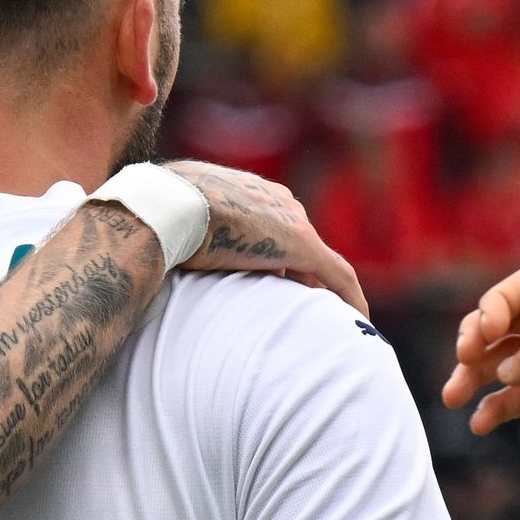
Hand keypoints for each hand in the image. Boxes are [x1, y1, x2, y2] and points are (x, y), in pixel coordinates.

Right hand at [161, 160, 369, 313]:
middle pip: (300, 249)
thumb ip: (191, 242)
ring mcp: (292, 222)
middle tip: (308, 317)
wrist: (168, 206)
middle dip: (305, 282)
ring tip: (330, 325)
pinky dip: (350, 300)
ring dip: (324, 295)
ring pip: (319, 264)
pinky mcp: (302, 244)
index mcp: (249, 195)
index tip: (276, 294)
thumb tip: (181, 266)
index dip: (278, 266)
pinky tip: (360, 323)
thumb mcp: (178, 229)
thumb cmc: (159, 217)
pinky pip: (337, 276)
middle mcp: (278, 202)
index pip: (274, 234)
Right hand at [443, 268, 519, 459]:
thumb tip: (503, 367)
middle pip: (508, 323)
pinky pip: (519, 397)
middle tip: (462, 361)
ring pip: (507, 361)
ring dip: (475, 376)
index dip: (496, 305)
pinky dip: (497, 407)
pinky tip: (481, 424)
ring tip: (452, 398)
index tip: (482, 335)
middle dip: (477, 339)